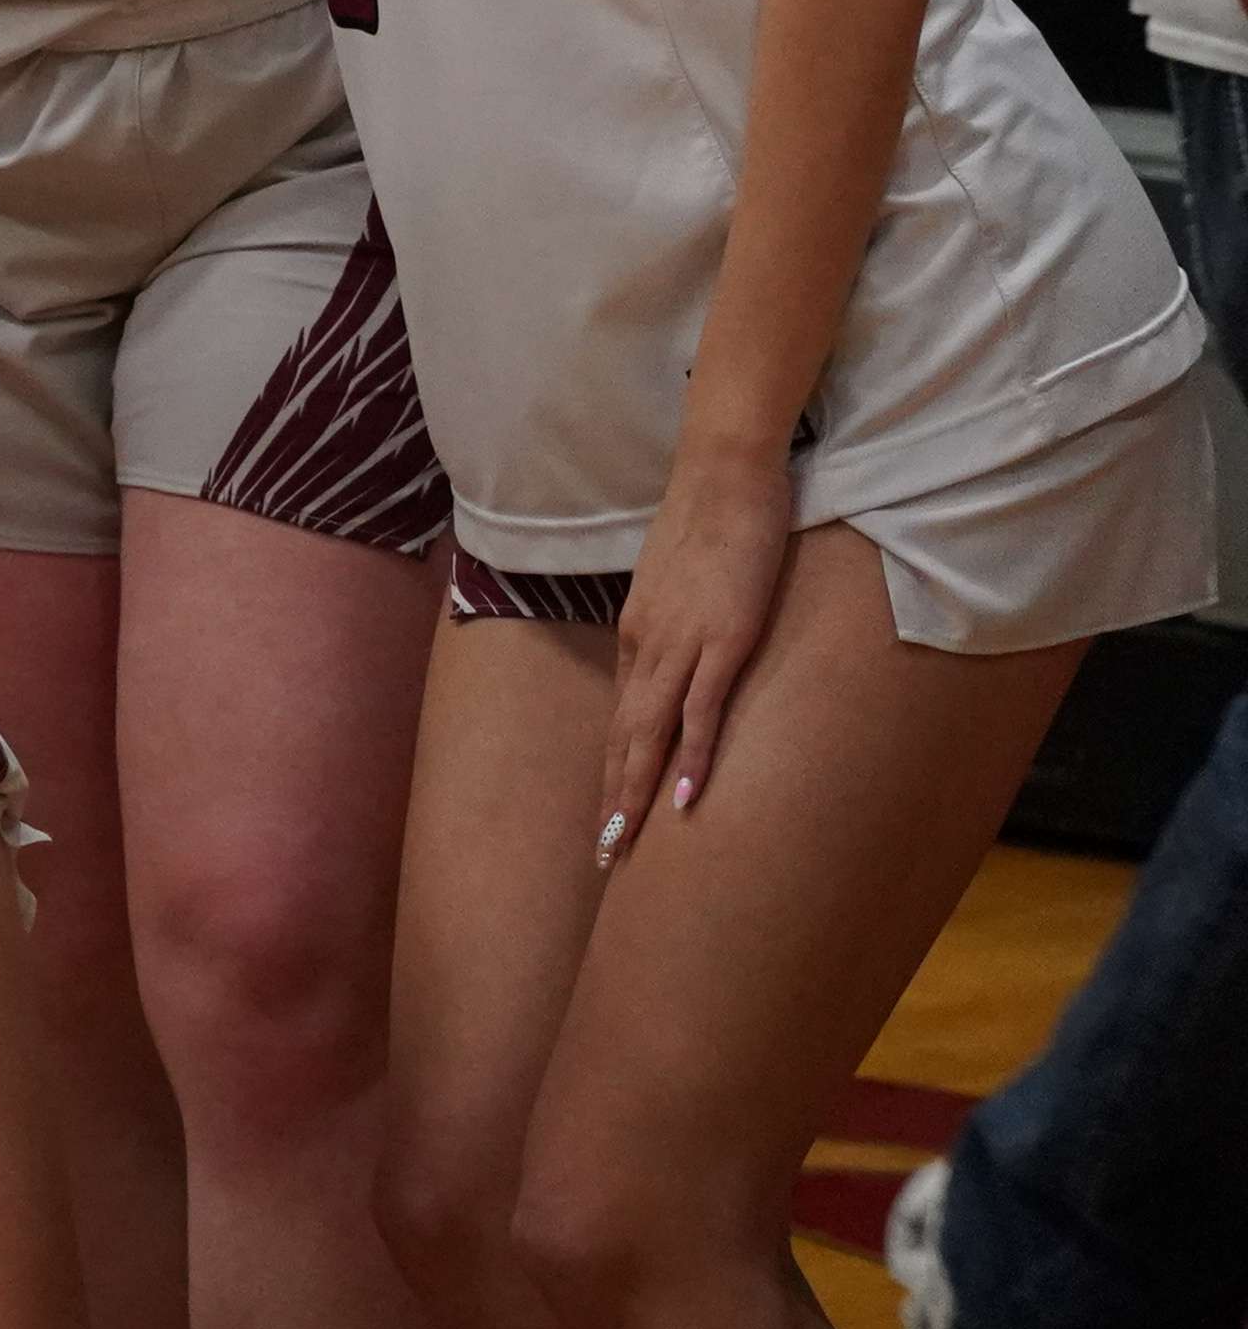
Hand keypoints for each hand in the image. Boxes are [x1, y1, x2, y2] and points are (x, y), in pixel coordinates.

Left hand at [597, 444, 797, 860]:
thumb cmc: (710, 521)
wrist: (723, 473)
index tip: (608, 815)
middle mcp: (648, 646)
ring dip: (637, 794)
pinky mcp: (723, 639)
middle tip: (605, 855)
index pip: (623, 717)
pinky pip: (701, 711)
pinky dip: (689, 758)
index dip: (615, 768)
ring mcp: (682, 645)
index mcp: (640, 634)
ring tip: (627, 845)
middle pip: (623, 738)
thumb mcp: (684, 580)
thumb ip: (681, 619)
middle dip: (614, 799)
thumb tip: (688, 646)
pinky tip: (684, 800)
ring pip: (648, 734)